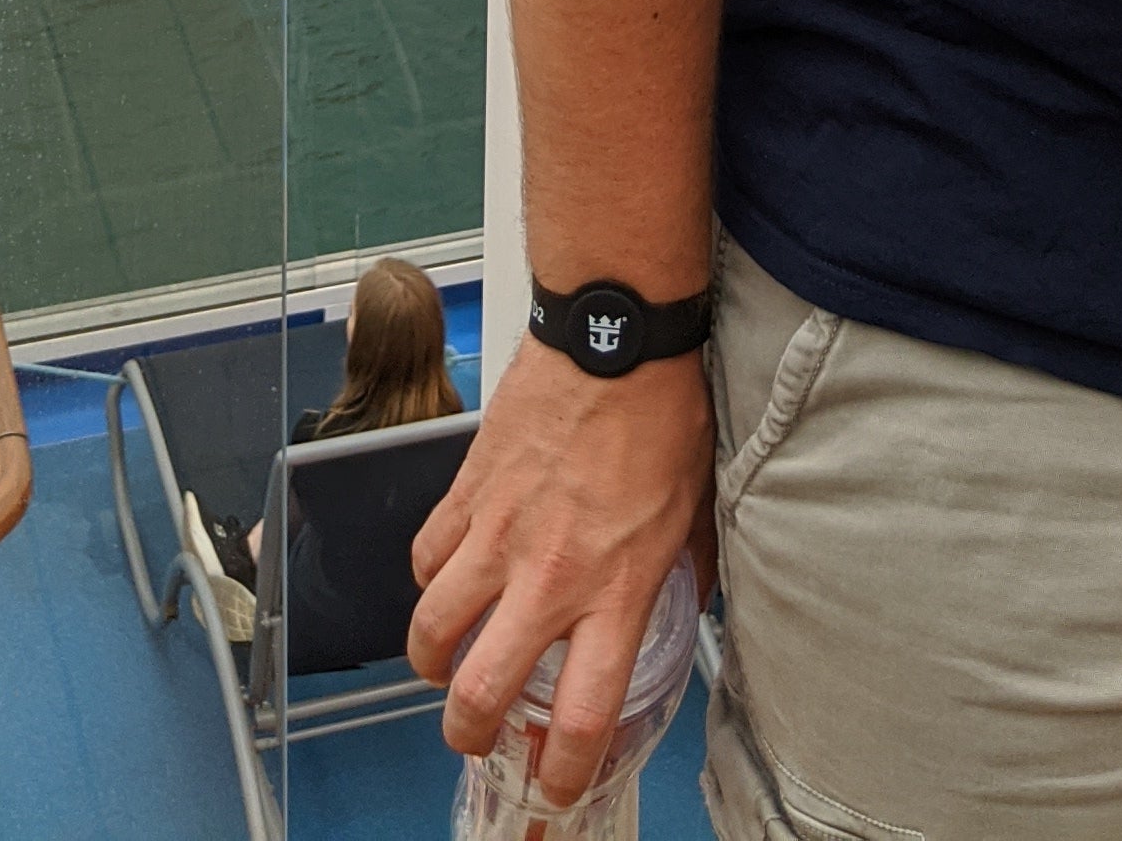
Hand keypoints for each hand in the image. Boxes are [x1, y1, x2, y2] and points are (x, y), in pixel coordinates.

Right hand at [407, 336, 713, 797]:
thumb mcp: (696, 511)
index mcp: (615, 591)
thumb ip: (683, 573)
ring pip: (430, 632)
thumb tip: (687, 600)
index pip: (578, 717)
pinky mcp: (467, 490)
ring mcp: (498, 534)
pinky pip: (426, 557)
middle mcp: (548, 576)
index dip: (562, 773)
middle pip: (478, 695)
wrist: (615, 334)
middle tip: (475, 734)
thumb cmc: (663, 414)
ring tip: (445, 662)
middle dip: (468, 735)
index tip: (559, 788)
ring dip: (432, 661)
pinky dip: (429, 578)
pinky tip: (448, 574)